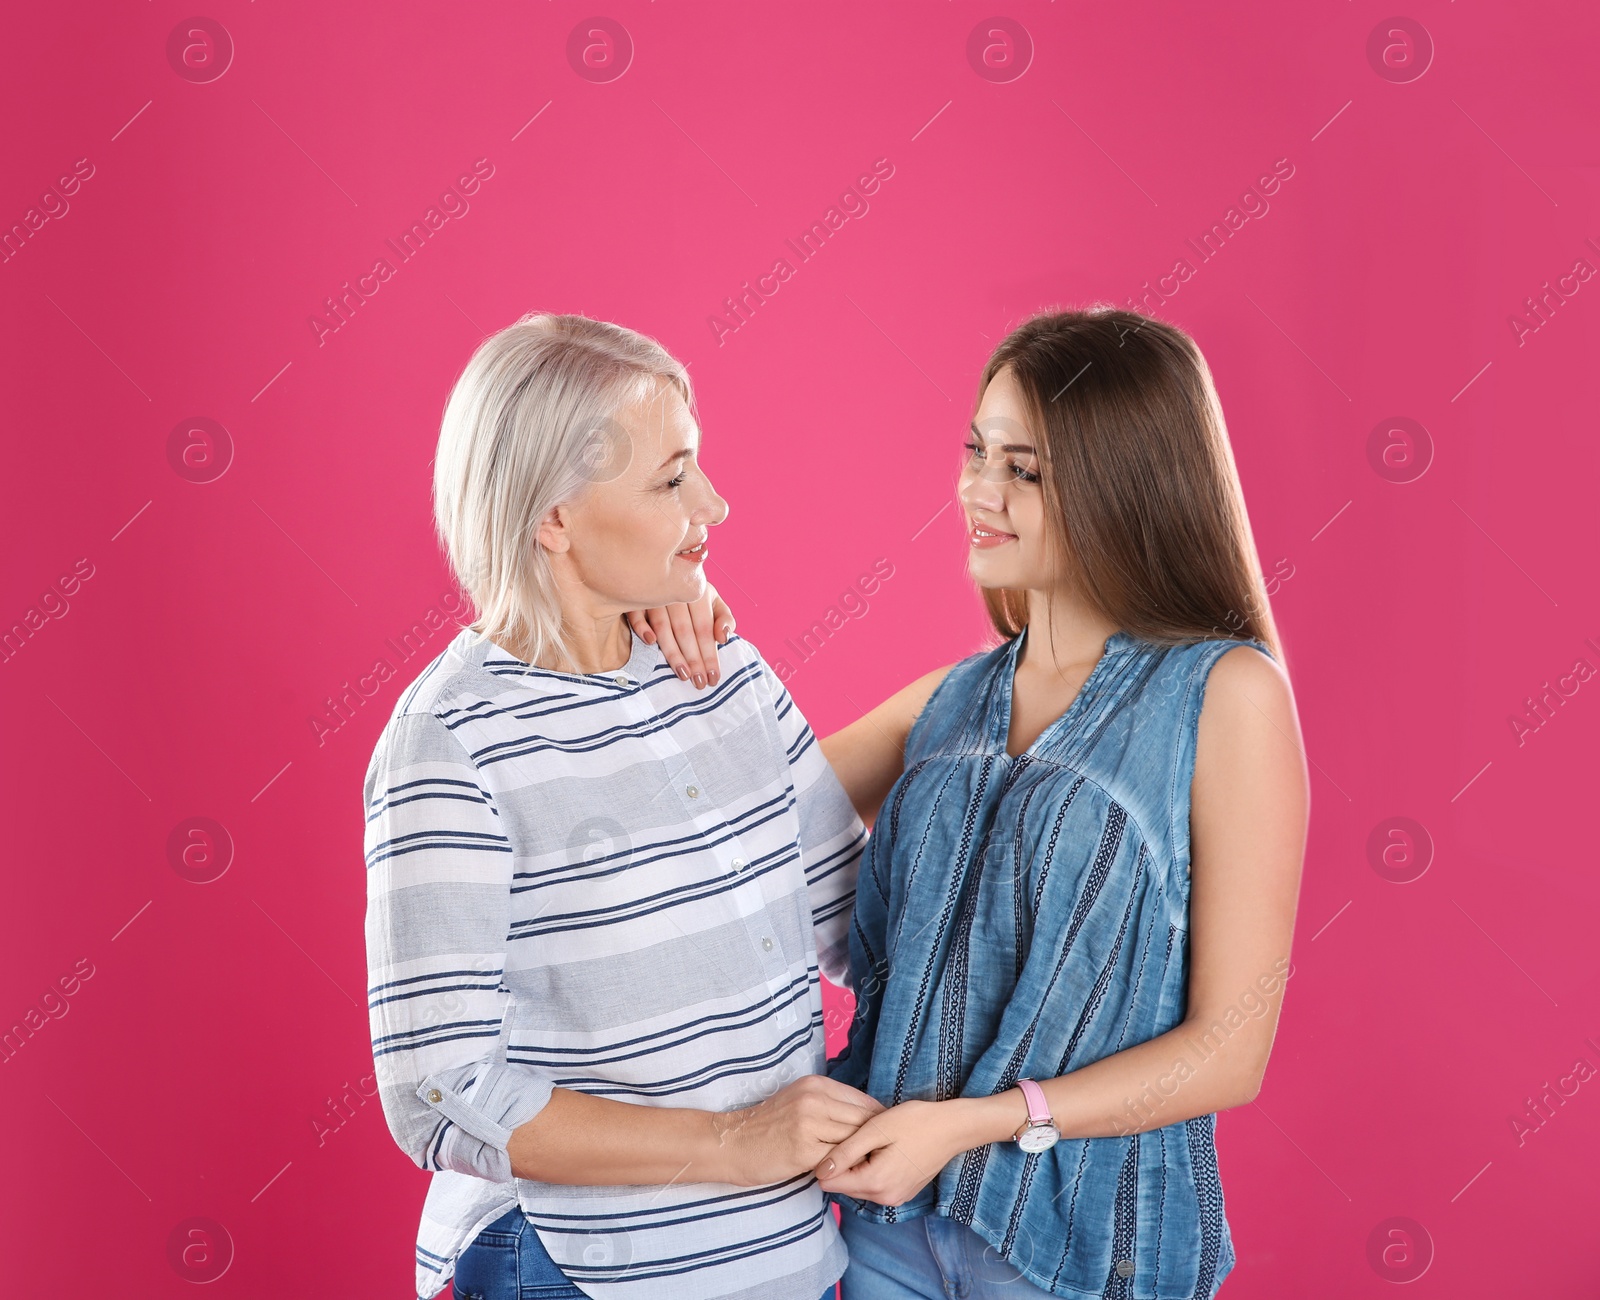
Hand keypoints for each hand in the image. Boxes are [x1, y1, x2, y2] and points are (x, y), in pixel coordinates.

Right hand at [625, 582, 734, 689]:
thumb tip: (723, 638)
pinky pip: (636, 612)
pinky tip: (651, 642)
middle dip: (694, 659)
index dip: (709, 654)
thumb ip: (725, 618)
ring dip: (672, 652)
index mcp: (698, 592)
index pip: (704, 628)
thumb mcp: (714, 601)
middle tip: (699, 683)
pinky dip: (642, 626)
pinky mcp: (634, 596)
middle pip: (685, 631)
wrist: (665, 568)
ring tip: (683, 674)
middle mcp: (676, 592)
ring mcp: (654, 593)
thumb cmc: (693, 592)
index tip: (713, 677)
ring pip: (663, 626)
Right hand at [713, 1075, 883, 1185]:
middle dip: (876, 1139)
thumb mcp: (799, 1101)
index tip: (884, 1136)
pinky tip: (850, 1175)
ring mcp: (809, 1124)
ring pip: (854, 1140)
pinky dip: (847, 1168)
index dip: (877, 1121)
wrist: (734, 1144)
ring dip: (864, 1155)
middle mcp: (814, 1099)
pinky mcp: (804, 1150)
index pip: (863, 1101)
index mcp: (816, 1084)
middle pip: (863, 1119)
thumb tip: (867, 1117)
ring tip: (871, 1166)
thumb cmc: (769, 1126)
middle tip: (885, 1155)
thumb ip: (830, 1104)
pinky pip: (838, 1160)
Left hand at [813, 1099, 977, 1206]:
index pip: (831, 1183)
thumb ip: (845, 1152)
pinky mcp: (902, 1193)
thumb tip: (819, 1171)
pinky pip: (874, 1186)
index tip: (836, 1140)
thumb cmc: (915, 1122)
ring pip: (858, 1185)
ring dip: (857, 1166)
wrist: (952, 1128)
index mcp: (876, 1182)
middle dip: (842, 1164)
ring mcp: (895, 1199)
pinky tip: (882, 1150)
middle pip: (844, 1186)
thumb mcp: (875, 1130)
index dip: (826, 1161)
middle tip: (856, 1136)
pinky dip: (871, 1170)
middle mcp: (885, 1198)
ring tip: (871, 1141)